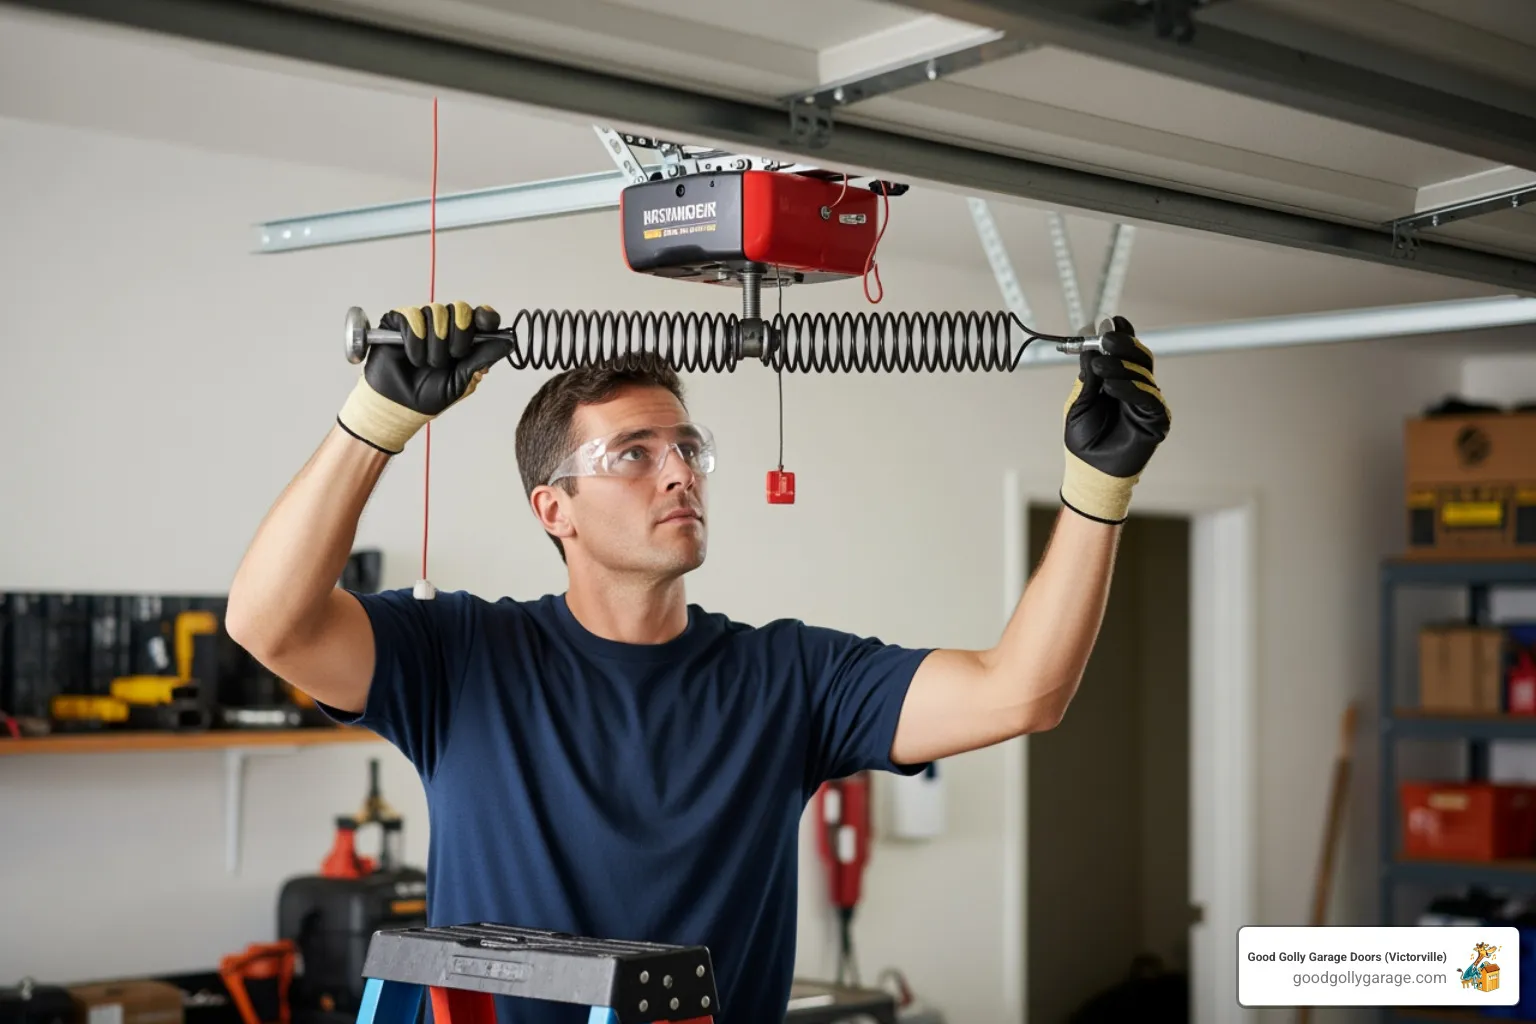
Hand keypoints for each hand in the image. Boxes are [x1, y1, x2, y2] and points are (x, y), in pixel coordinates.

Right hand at [336, 301, 510, 453]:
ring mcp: (421, 322)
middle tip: (452, 357)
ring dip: (435, 343)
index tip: (486, 324)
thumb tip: (507, 343)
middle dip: (459, 334)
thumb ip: (482, 358)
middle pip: (460, 309)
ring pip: (436, 312)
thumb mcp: (463, 380)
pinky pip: (412, 316)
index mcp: (463, 339)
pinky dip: (415, 338)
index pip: (480, 316)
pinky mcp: (398, 322)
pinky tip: (413, 356)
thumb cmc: (429, 396)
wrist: (400, 406)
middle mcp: (444, 327)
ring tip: (427, 364)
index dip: (485, 316)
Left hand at [1060, 316, 1170, 523]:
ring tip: (1100, 364)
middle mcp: (1136, 387)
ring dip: (1120, 365)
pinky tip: (1112, 386)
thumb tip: (1089, 345)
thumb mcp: (1080, 400)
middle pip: (1138, 356)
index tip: (1110, 321)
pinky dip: (1130, 388)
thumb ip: (1088, 375)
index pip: (1123, 351)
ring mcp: (1147, 402)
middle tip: (1106, 337)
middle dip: (1122, 343)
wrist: (1089, 471)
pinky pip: (1148, 397)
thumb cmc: (1084, 439)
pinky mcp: (1156, 419)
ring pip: (1142, 372)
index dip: (1120, 334)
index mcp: (1117, 379)